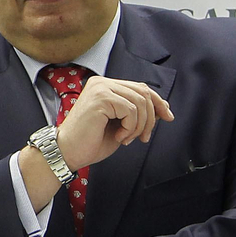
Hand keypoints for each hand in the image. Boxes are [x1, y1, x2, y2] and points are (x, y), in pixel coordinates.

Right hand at [56, 77, 172, 171]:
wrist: (68, 152)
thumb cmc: (90, 142)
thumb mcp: (120, 125)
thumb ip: (136, 113)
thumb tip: (162, 108)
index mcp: (105, 86)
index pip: (140, 87)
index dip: (157, 102)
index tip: (167, 116)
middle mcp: (102, 83)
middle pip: (144, 92)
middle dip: (151, 117)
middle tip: (143, 137)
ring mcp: (100, 89)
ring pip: (140, 102)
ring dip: (139, 126)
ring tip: (127, 138)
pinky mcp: (101, 98)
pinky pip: (130, 110)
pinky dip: (130, 128)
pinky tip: (119, 136)